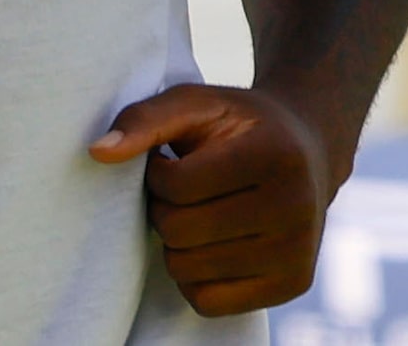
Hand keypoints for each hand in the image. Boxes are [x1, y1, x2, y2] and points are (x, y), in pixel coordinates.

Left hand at [89, 84, 337, 315]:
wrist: (309, 150)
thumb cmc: (237, 124)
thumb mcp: (193, 103)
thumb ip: (143, 120)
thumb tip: (97, 152)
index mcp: (275, 156)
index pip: (178, 186)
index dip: (157, 173)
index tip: (169, 160)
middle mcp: (297, 208)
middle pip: (180, 232)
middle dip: (163, 209)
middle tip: (181, 191)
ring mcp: (298, 252)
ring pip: (188, 272)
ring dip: (175, 244)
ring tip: (196, 213)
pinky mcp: (294, 285)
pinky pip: (208, 303)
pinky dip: (193, 277)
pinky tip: (209, 244)